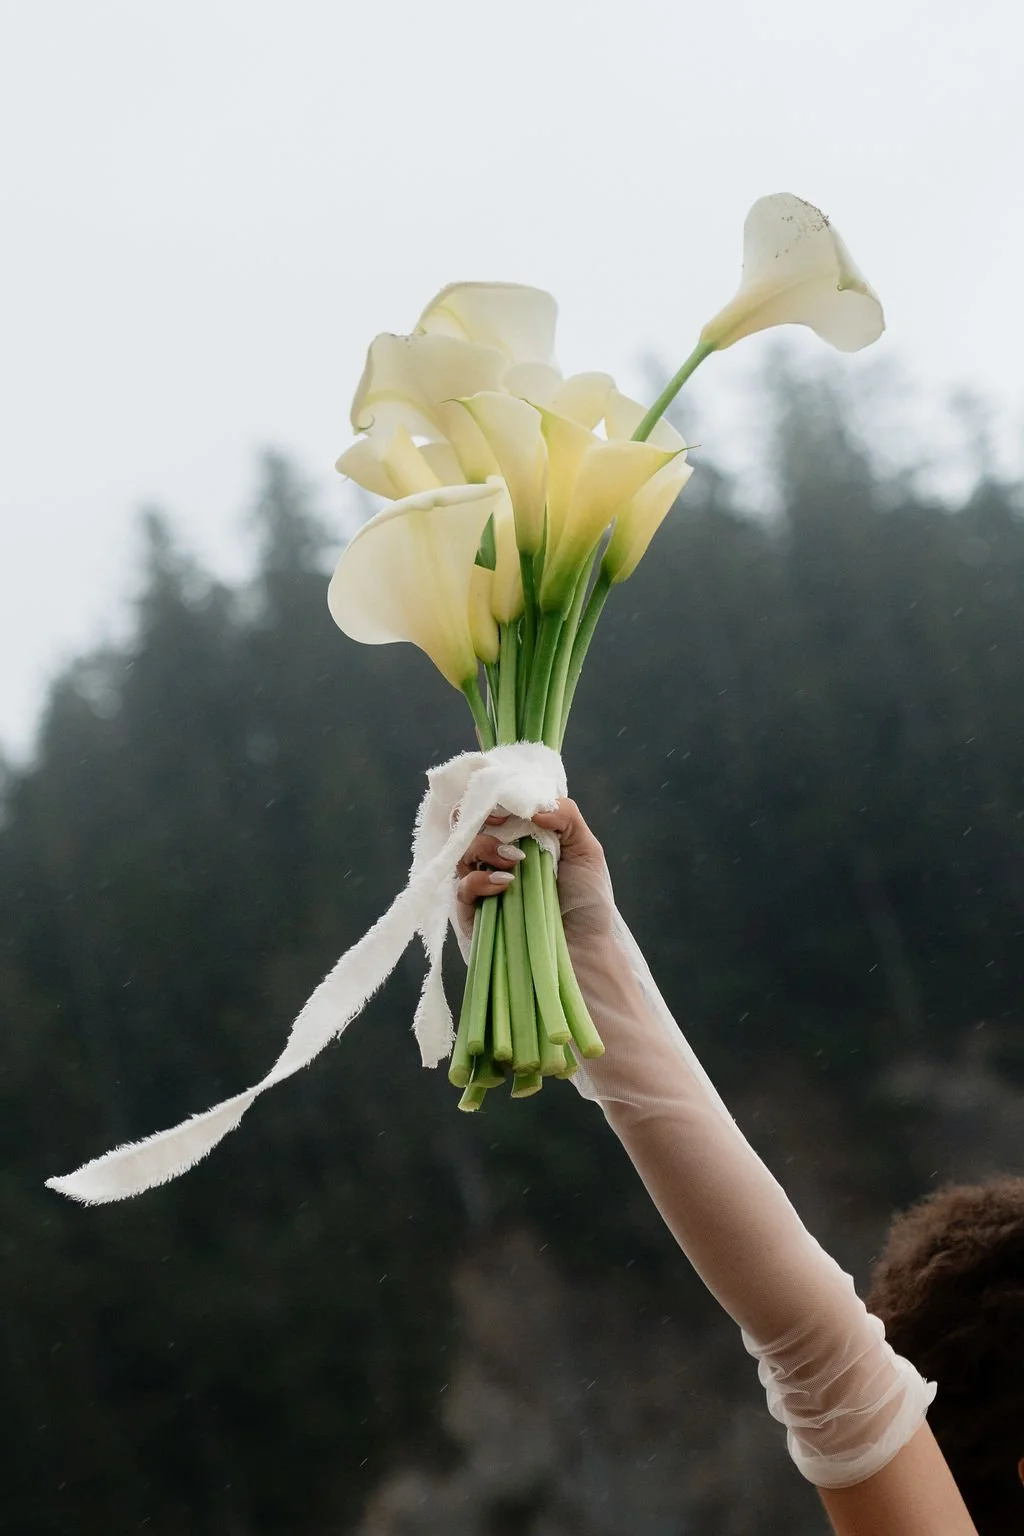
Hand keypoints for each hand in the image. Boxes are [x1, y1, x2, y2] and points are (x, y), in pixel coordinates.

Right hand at [454, 799, 614, 950]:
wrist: (585, 950)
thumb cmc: (587, 902)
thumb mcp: (587, 850)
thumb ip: (566, 815)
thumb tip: (534, 806)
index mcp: (521, 838)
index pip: (495, 807)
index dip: (495, 798)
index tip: (509, 803)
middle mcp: (497, 857)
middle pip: (468, 822)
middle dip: (481, 816)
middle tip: (502, 823)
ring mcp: (482, 883)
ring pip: (461, 851)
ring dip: (485, 847)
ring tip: (516, 862)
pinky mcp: (472, 912)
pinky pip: (462, 887)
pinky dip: (480, 880)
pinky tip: (505, 884)